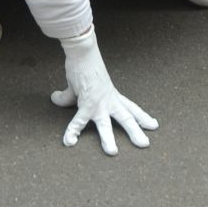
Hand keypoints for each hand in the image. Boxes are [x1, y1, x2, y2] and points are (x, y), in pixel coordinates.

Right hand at [51, 28, 156, 155]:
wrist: (83, 54)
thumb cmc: (84, 66)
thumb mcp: (79, 85)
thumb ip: (69, 96)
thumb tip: (54, 98)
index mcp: (112, 96)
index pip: (131, 108)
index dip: (142, 117)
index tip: (153, 125)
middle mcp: (109, 101)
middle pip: (126, 118)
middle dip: (136, 131)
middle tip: (145, 144)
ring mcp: (99, 104)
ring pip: (107, 124)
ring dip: (109, 139)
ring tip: (113, 152)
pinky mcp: (86, 103)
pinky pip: (79, 121)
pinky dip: (73, 131)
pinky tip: (69, 142)